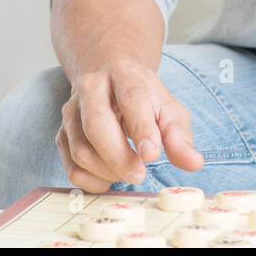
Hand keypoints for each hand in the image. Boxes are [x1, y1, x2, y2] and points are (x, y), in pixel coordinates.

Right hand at [55, 58, 202, 193]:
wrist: (108, 78)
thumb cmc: (143, 97)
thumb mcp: (168, 108)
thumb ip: (180, 136)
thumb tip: (193, 163)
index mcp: (123, 74)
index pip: (131, 98)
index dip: (142, 128)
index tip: (152, 155)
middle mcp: (91, 88)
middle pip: (96, 125)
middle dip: (119, 157)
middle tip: (140, 174)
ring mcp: (72, 112)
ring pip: (81, 150)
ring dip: (108, 170)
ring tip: (130, 170)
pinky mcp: (62, 134)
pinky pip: (71, 167)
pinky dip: (92, 180)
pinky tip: (111, 176)